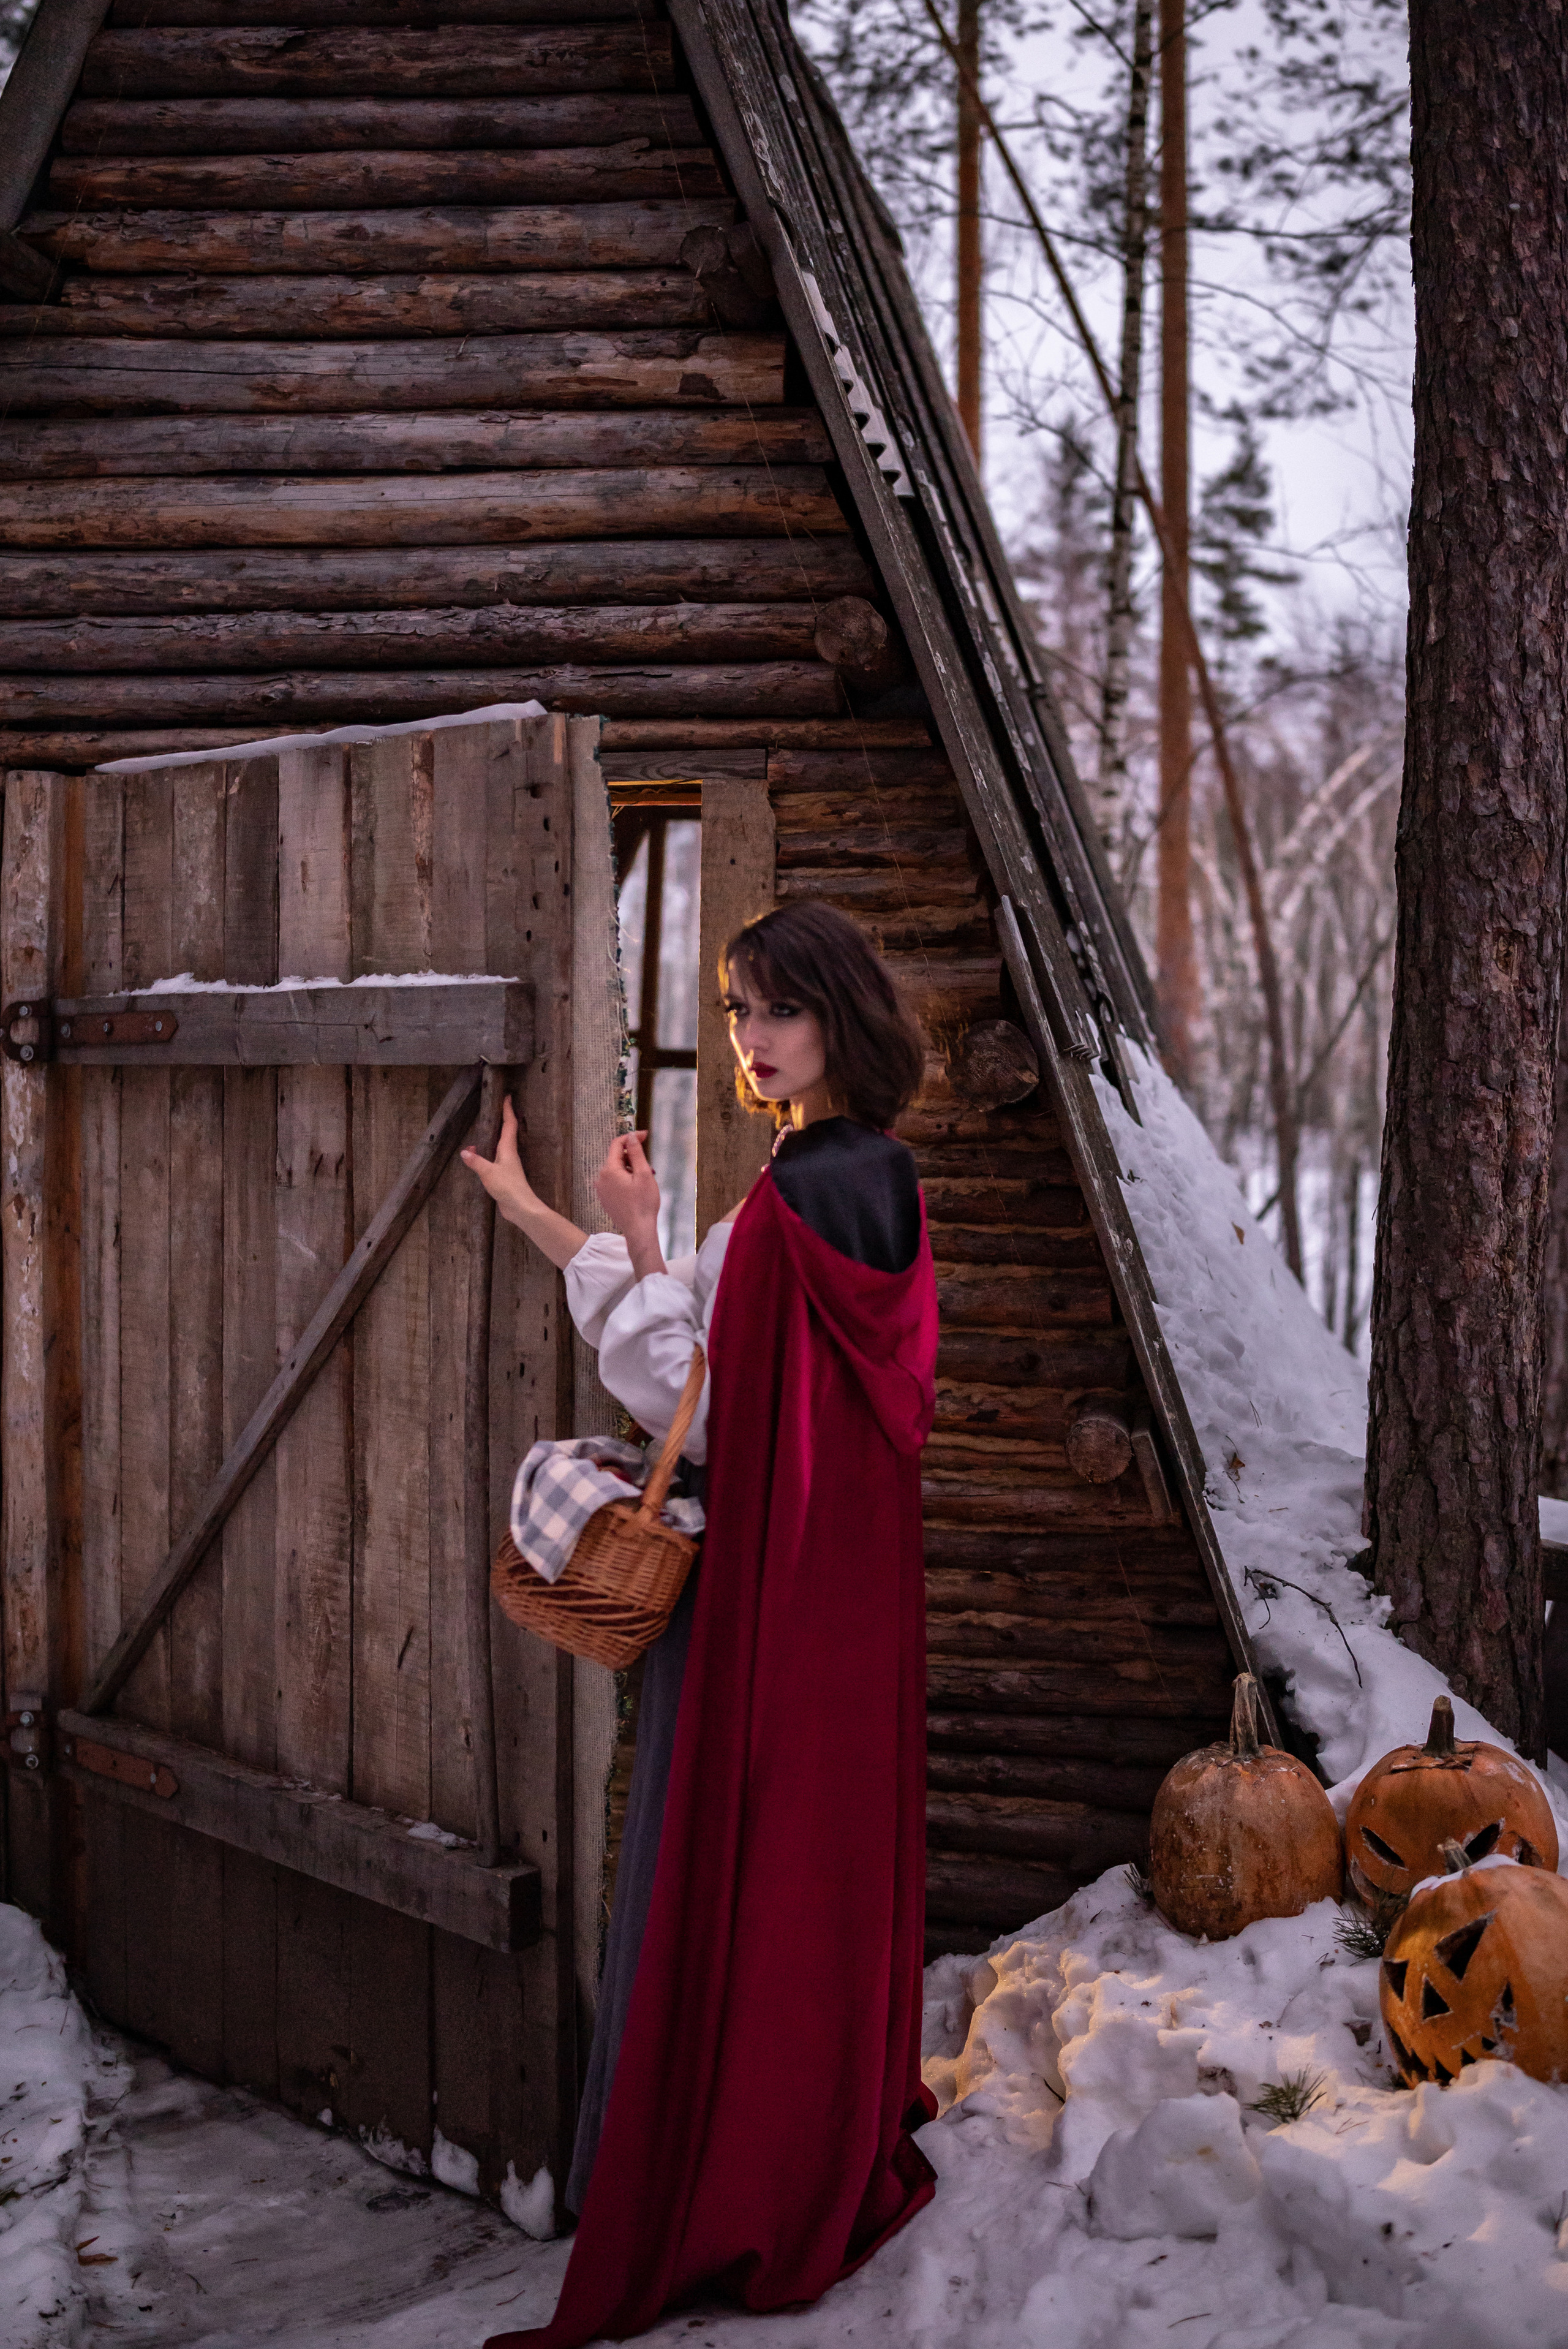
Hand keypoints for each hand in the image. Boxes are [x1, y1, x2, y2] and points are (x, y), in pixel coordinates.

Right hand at [460, 1094, 533, 1217]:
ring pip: (499, 1145)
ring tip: (480, 1132)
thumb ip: (476, 1162)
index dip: (508, 1110)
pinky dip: (486, 1154)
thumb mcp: (488, 1173)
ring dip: (492, 1137)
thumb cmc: (508, 1187)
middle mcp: (509, 1154)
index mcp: (508, 1149)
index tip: (508, 1096)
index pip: (509, 1124)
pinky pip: (494, 1159)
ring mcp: (507, 1165)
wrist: (521, 1207)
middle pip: (506, 1132)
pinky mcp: (504, 1175)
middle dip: (502, 1119)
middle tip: (496, 1108)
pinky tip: (476, 1158)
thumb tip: (465, 1152)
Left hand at [595, 1130, 660, 1234]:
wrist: (638, 1229)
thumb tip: (631, 1136)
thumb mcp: (643, 1174)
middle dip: (633, 1158)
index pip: (617, 1144)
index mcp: (609, 1170)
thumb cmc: (643, 1203)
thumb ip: (636, 1153)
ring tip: (644, 1180)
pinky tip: (636, 1189)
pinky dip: (625, 1180)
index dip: (631, 1138)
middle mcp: (601, 1178)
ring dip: (630, 1169)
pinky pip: (614, 1182)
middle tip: (650, 1167)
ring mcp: (601, 1189)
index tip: (645, 1136)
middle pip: (617, 1158)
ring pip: (616, 1170)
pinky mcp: (605, 1198)